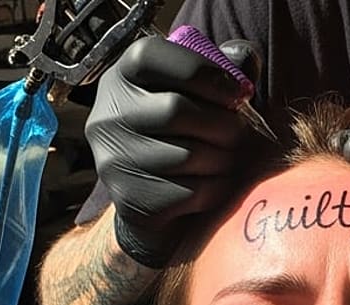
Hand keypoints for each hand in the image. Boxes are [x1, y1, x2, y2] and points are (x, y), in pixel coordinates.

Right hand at [85, 35, 262, 267]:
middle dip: (222, 123)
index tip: (237, 92)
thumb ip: (225, 67)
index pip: (150, 56)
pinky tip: (213, 186)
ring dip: (221, 160)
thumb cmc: (190, 135)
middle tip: (239, 133)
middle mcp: (106, 116)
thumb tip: (243, 57)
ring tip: (227, 159)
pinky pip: (187, 193)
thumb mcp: (204, 93)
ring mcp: (111, 161)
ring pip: (185, 155)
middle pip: (174, 110)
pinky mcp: (128, 199)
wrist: (162, 204)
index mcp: (121, 78)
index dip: (202, 72)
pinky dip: (213, 191)